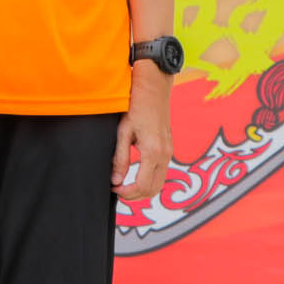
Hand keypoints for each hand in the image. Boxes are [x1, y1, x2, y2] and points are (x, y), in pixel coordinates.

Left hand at [113, 69, 171, 202]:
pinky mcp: (168, 147)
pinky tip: (135, 174)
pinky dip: (149, 180)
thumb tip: (116, 180)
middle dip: (135, 195)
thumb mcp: (123, 131)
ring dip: (143, 189)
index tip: (114, 189)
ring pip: (159, 182)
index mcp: (153, 152)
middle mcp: (165, 154)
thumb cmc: (136, 105)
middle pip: (153, 189)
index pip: (143, 186)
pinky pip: (161, 172)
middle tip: (117, 190)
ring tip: (124, 184)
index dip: (127, 193)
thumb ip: (120, 158)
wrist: (154, 87)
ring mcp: (169, 151)